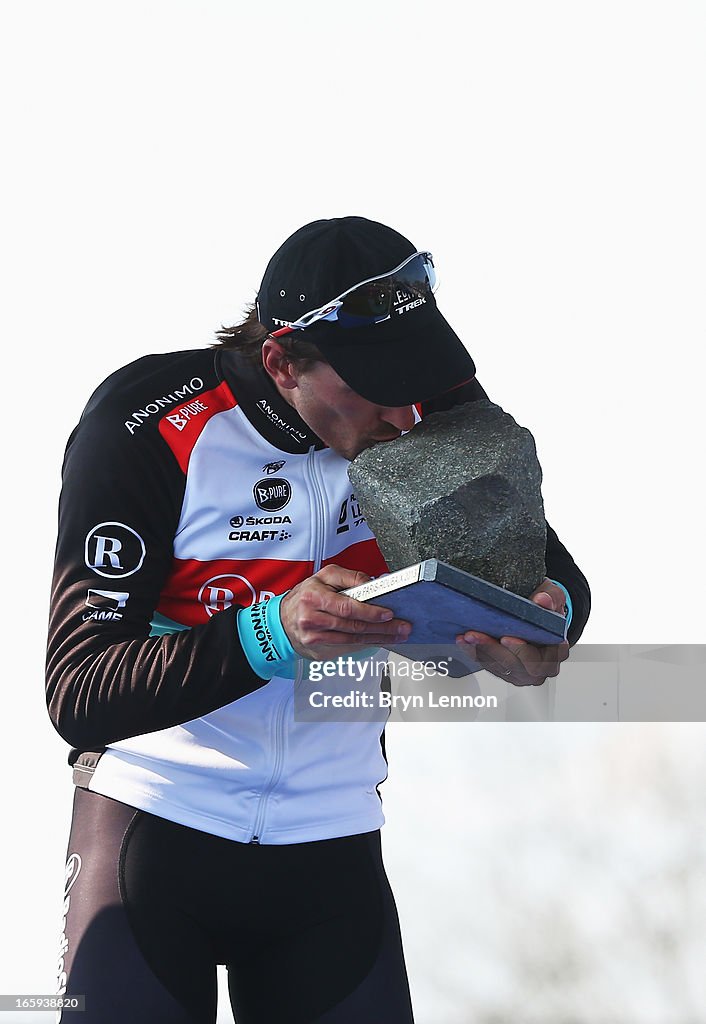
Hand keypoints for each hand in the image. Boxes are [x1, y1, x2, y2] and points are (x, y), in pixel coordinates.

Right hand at [280, 565, 411, 659]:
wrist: (282, 620)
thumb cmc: (306, 595)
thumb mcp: (324, 576)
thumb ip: (350, 577)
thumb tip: (375, 583)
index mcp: (313, 597)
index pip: (347, 607)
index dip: (370, 612)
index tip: (389, 613)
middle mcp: (312, 619)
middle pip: (353, 626)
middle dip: (382, 628)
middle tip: (402, 627)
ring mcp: (314, 638)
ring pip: (353, 640)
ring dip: (379, 638)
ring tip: (397, 635)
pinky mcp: (319, 651)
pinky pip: (348, 648)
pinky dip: (367, 645)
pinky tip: (380, 641)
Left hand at [455, 578, 569, 686]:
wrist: (536, 610)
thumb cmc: (546, 607)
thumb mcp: (553, 595)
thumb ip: (551, 597)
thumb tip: (542, 600)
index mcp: (555, 652)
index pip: (539, 659)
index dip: (521, 651)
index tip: (505, 638)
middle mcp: (540, 667)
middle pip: (516, 667)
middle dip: (494, 651)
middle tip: (477, 635)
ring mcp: (521, 671)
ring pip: (499, 668)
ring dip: (480, 652)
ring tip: (467, 636)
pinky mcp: (504, 669)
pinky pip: (488, 665)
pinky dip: (474, 652)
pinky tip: (464, 640)